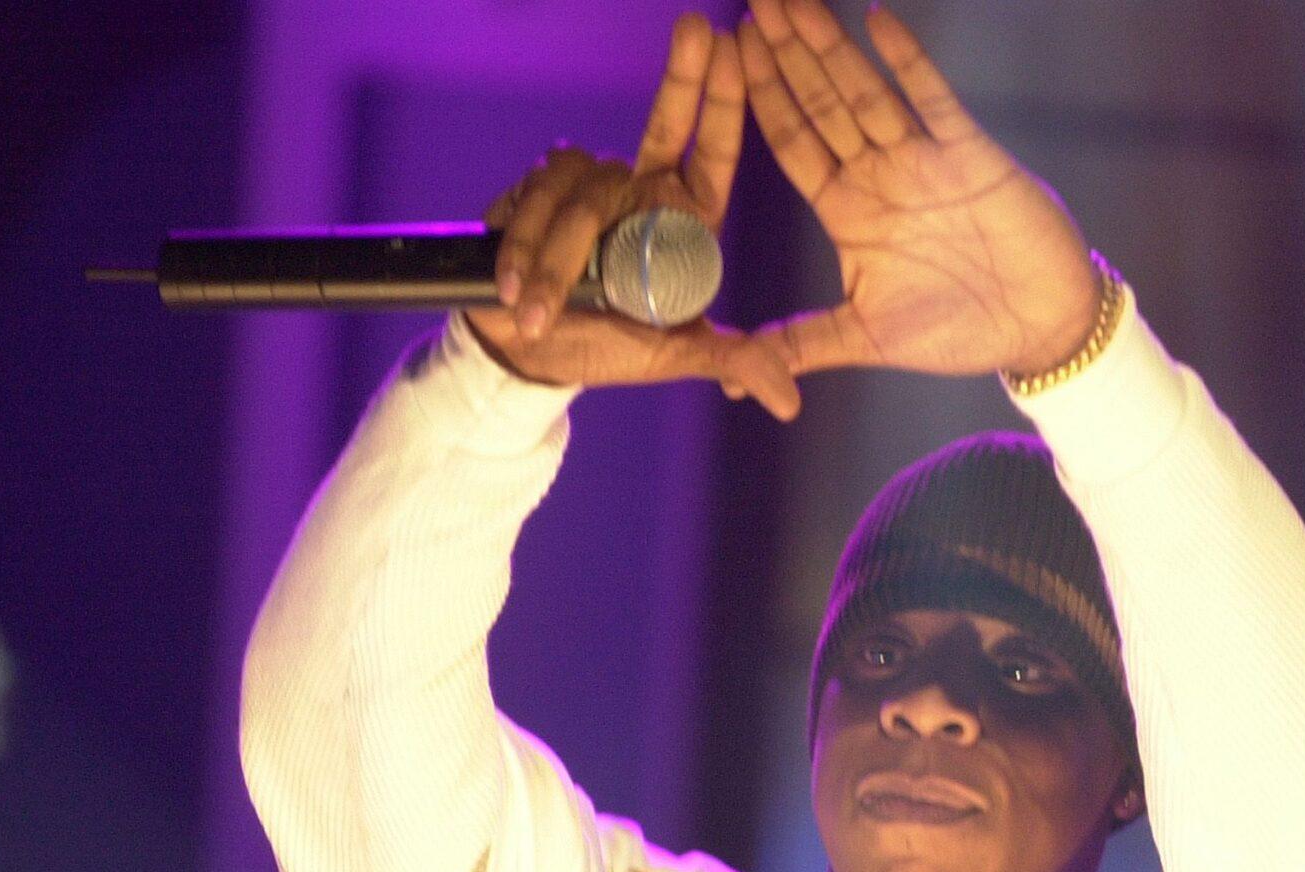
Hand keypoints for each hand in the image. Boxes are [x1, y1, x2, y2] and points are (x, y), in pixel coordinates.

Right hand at [464, 14, 800, 419]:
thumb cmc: (610, 348)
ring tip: (543, 308)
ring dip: (559, 252)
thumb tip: (789, 400)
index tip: (735, 48)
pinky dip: (524, 250)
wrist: (531, 358)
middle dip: (683, 76)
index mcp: (682, 217)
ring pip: (583, 186)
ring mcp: (587, 186)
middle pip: (661, 124)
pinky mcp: (535, 192)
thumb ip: (732, 362)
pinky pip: (534, 199)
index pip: (713, 149)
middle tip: (697, 27)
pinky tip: (515, 287)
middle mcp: (639, 189)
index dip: (725, 101)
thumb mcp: (676, 356)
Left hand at [737, 0, 1100, 379]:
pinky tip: (876, 17)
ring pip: (865, 90)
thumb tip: (729, 380)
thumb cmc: (958, 333)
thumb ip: (799, 345)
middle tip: (750, 0)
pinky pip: (932, 96)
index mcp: (849, 212)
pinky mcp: (970, 152)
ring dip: (829, 45)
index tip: (726, 54)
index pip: (793, 143)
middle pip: (820, 103)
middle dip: (784, 53)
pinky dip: (906, 59)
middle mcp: (879, 176)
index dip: (760, 99)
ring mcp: (923, 159)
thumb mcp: (865, 338)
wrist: (1039, 327)